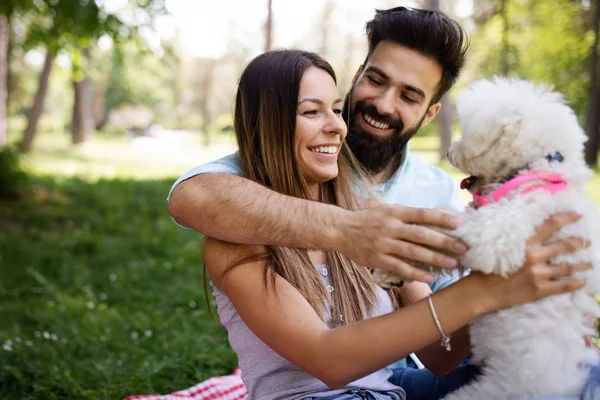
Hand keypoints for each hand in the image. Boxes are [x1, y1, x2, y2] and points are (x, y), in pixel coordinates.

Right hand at [338, 204, 467, 282]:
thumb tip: (436, 218)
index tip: (459, 224)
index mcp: (395, 212)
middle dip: (444, 241)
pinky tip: (429, 277)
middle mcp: (390, 227)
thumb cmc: (369, 220)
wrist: (341, 230)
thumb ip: (408, 216)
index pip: (422, 214)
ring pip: (413, 252)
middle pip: (421, 234)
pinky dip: (416, 273)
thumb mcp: (387, 210)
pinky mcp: (377, 259)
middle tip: (463, 247)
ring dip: (435, 258)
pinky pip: (399, 267)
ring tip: (453, 263)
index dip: (441, 218)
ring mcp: (383, 243)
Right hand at [471, 211, 589, 312]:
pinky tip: (582, 281)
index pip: (550, 225)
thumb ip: (519, 240)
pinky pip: (564, 286)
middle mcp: (534, 256)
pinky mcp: (540, 289)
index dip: (566, 218)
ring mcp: (539, 274)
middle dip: (580, 243)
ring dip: (582, 265)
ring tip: (590, 264)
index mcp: (524, 242)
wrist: (482, 292)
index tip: (578, 215)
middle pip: (565, 246)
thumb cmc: (488, 268)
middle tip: (588, 242)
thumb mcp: (501, 247)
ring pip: (568, 267)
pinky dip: (576, 283)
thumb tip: (532, 230)